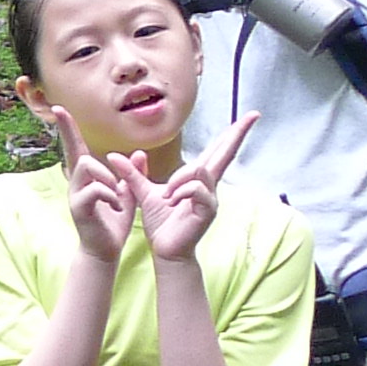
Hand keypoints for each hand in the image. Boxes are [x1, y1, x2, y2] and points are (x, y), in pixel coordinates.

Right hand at [45, 109, 135, 263]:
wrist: (105, 251)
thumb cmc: (113, 222)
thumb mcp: (127, 194)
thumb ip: (131, 175)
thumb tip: (139, 153)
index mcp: (86, 178)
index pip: (75, 147)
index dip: (67, 128)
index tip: (59, 108)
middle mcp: (75, 183)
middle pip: (81, 156)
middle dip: (103, 168)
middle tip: (116, 188)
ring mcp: (74, 195)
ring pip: (87, 167)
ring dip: (107, 179)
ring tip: (117, 198)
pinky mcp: (78, 208)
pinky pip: (95, 189)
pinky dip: (110, 195)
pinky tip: (117, 207)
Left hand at [134, 111, 257, 263]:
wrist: (164, 250)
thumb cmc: (160, 223)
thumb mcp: (143, 193)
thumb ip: (132, 174)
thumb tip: (114, 155)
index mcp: (197, 179)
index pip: (216, 151)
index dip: (230, 134)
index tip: (248, 117)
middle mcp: (209, 185)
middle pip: (225, 153)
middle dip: (237, 134)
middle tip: (253, 115)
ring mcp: (211, 197)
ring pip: (199, 170)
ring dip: (178, 179)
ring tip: (166, 195)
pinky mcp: (208, 209)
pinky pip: (197, 188)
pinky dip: (180, 191)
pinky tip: (171, 202)